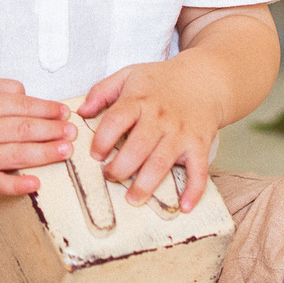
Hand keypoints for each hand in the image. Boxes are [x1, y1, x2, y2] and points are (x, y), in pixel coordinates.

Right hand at [0, 78, 72, 195]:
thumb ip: (7, 88)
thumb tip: (36, 101)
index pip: (22, 107)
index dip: (47, 109)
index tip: (65, 112)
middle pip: (23, 130)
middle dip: (52, 131)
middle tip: (72, 132)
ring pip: (17, 155)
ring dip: (45, 154)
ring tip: (66, 151)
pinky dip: (18, 185)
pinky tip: (36, 183)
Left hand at [80, 64, 216, 210]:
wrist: (203, 80)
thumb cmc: (161, 81)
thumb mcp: (128, 75)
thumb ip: (101, 91)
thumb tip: (80, 112)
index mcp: (139, 101)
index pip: (116, 121)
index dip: (102, 141)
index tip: (95, 156)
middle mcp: (160, 118)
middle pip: (137, 147)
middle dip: (120, 168)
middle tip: (110, 177)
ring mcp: (181, 133)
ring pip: (162, 162)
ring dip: (146, 184)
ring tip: (133, 199)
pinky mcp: (200, 145)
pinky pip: (198, 171)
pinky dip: (194, 190)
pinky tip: (184, 207)